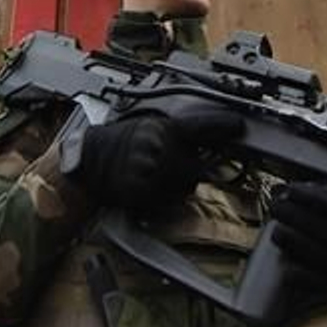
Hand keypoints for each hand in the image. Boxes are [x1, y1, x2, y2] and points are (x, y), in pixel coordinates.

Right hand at [72, 110, 243, 211]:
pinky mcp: (146, 192)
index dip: (225, 126)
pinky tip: (147, 188)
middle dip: (193, 169)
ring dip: (178, 185)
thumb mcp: (147, 127)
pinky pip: (168, 201)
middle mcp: (163, 147)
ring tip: (155, 177)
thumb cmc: (115, 143)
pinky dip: (163, 199)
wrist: (86, 161)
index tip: (241, 127)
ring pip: (186, 186)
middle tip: (176, 167)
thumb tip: (208, 139)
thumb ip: (177, 132)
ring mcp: (155, 171)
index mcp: (163, 127)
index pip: (203, 125)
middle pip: (199, 166)